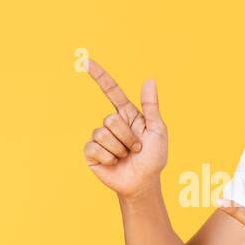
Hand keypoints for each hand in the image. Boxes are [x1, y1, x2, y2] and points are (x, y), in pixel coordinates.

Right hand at [82, 58, 168, 196]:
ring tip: (127, 156)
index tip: (86, 61)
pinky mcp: (92, 153)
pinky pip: (95, 147)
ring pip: (104, 134)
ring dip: (120, 149)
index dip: (99, 76)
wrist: (143, 183)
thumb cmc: (154, 158)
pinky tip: (114, 163)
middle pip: (111, 119)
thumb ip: (152, 107)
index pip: (111, 90)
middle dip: (127, 137)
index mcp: (127, 114)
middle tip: (136, 148)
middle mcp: (111, 123)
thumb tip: (149, 81)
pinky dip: (109, 158)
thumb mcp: (158, 131)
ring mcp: (100, 138)